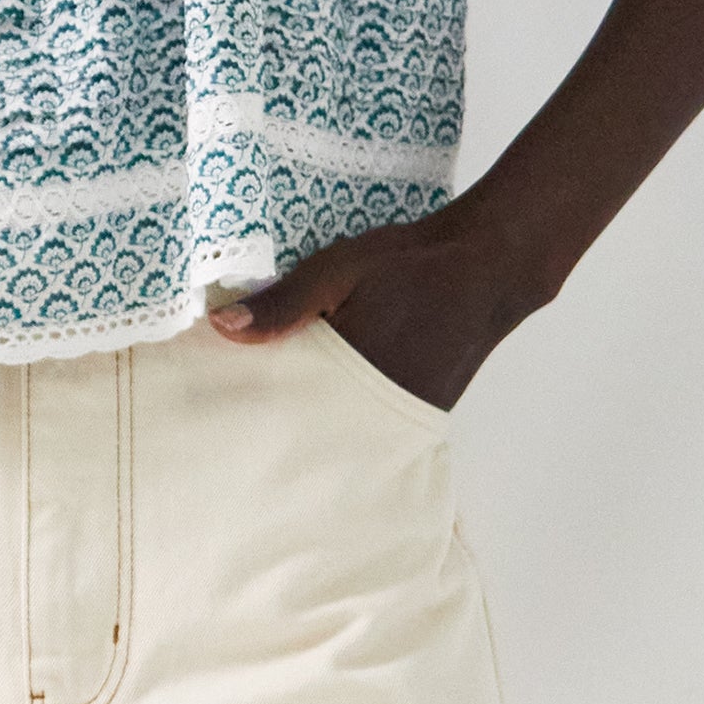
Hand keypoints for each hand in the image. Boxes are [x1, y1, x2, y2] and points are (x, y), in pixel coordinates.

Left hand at [205, 201, 544, 411]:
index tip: (216, 425)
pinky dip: (336, 416)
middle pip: (312, 440)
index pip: (289, 423)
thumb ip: (283, 303)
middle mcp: (382, 415)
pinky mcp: (415, 412)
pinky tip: (310, 404)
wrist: (487, 265)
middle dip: (274, 434)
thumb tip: (220, 327)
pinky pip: (363, 424)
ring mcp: (403, 419)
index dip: (252, 424)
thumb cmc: (411, 264)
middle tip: (228, 433)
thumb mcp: (339, 270)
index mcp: (357, 385)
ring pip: (339, 434)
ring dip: (306, 426)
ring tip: (261, 422)